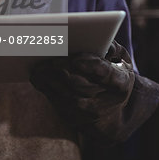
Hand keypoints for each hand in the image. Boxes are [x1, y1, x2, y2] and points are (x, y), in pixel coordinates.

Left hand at [30, 41, 158, 142]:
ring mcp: (89, 113)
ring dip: (50, 81)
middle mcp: (106, 101)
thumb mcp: (121, 61)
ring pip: (66, 95)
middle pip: (81, 84)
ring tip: (38, 67)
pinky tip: (37, 77)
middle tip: (49, 59)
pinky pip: (57, 102)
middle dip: (63, 71)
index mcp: (120, 83)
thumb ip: (111, 48)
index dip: (89, 65)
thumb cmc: (114, 75)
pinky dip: (46, 89)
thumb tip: (98, 41)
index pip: (104, 73)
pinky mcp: (74, 118)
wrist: (113, 112)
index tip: (75, 58)